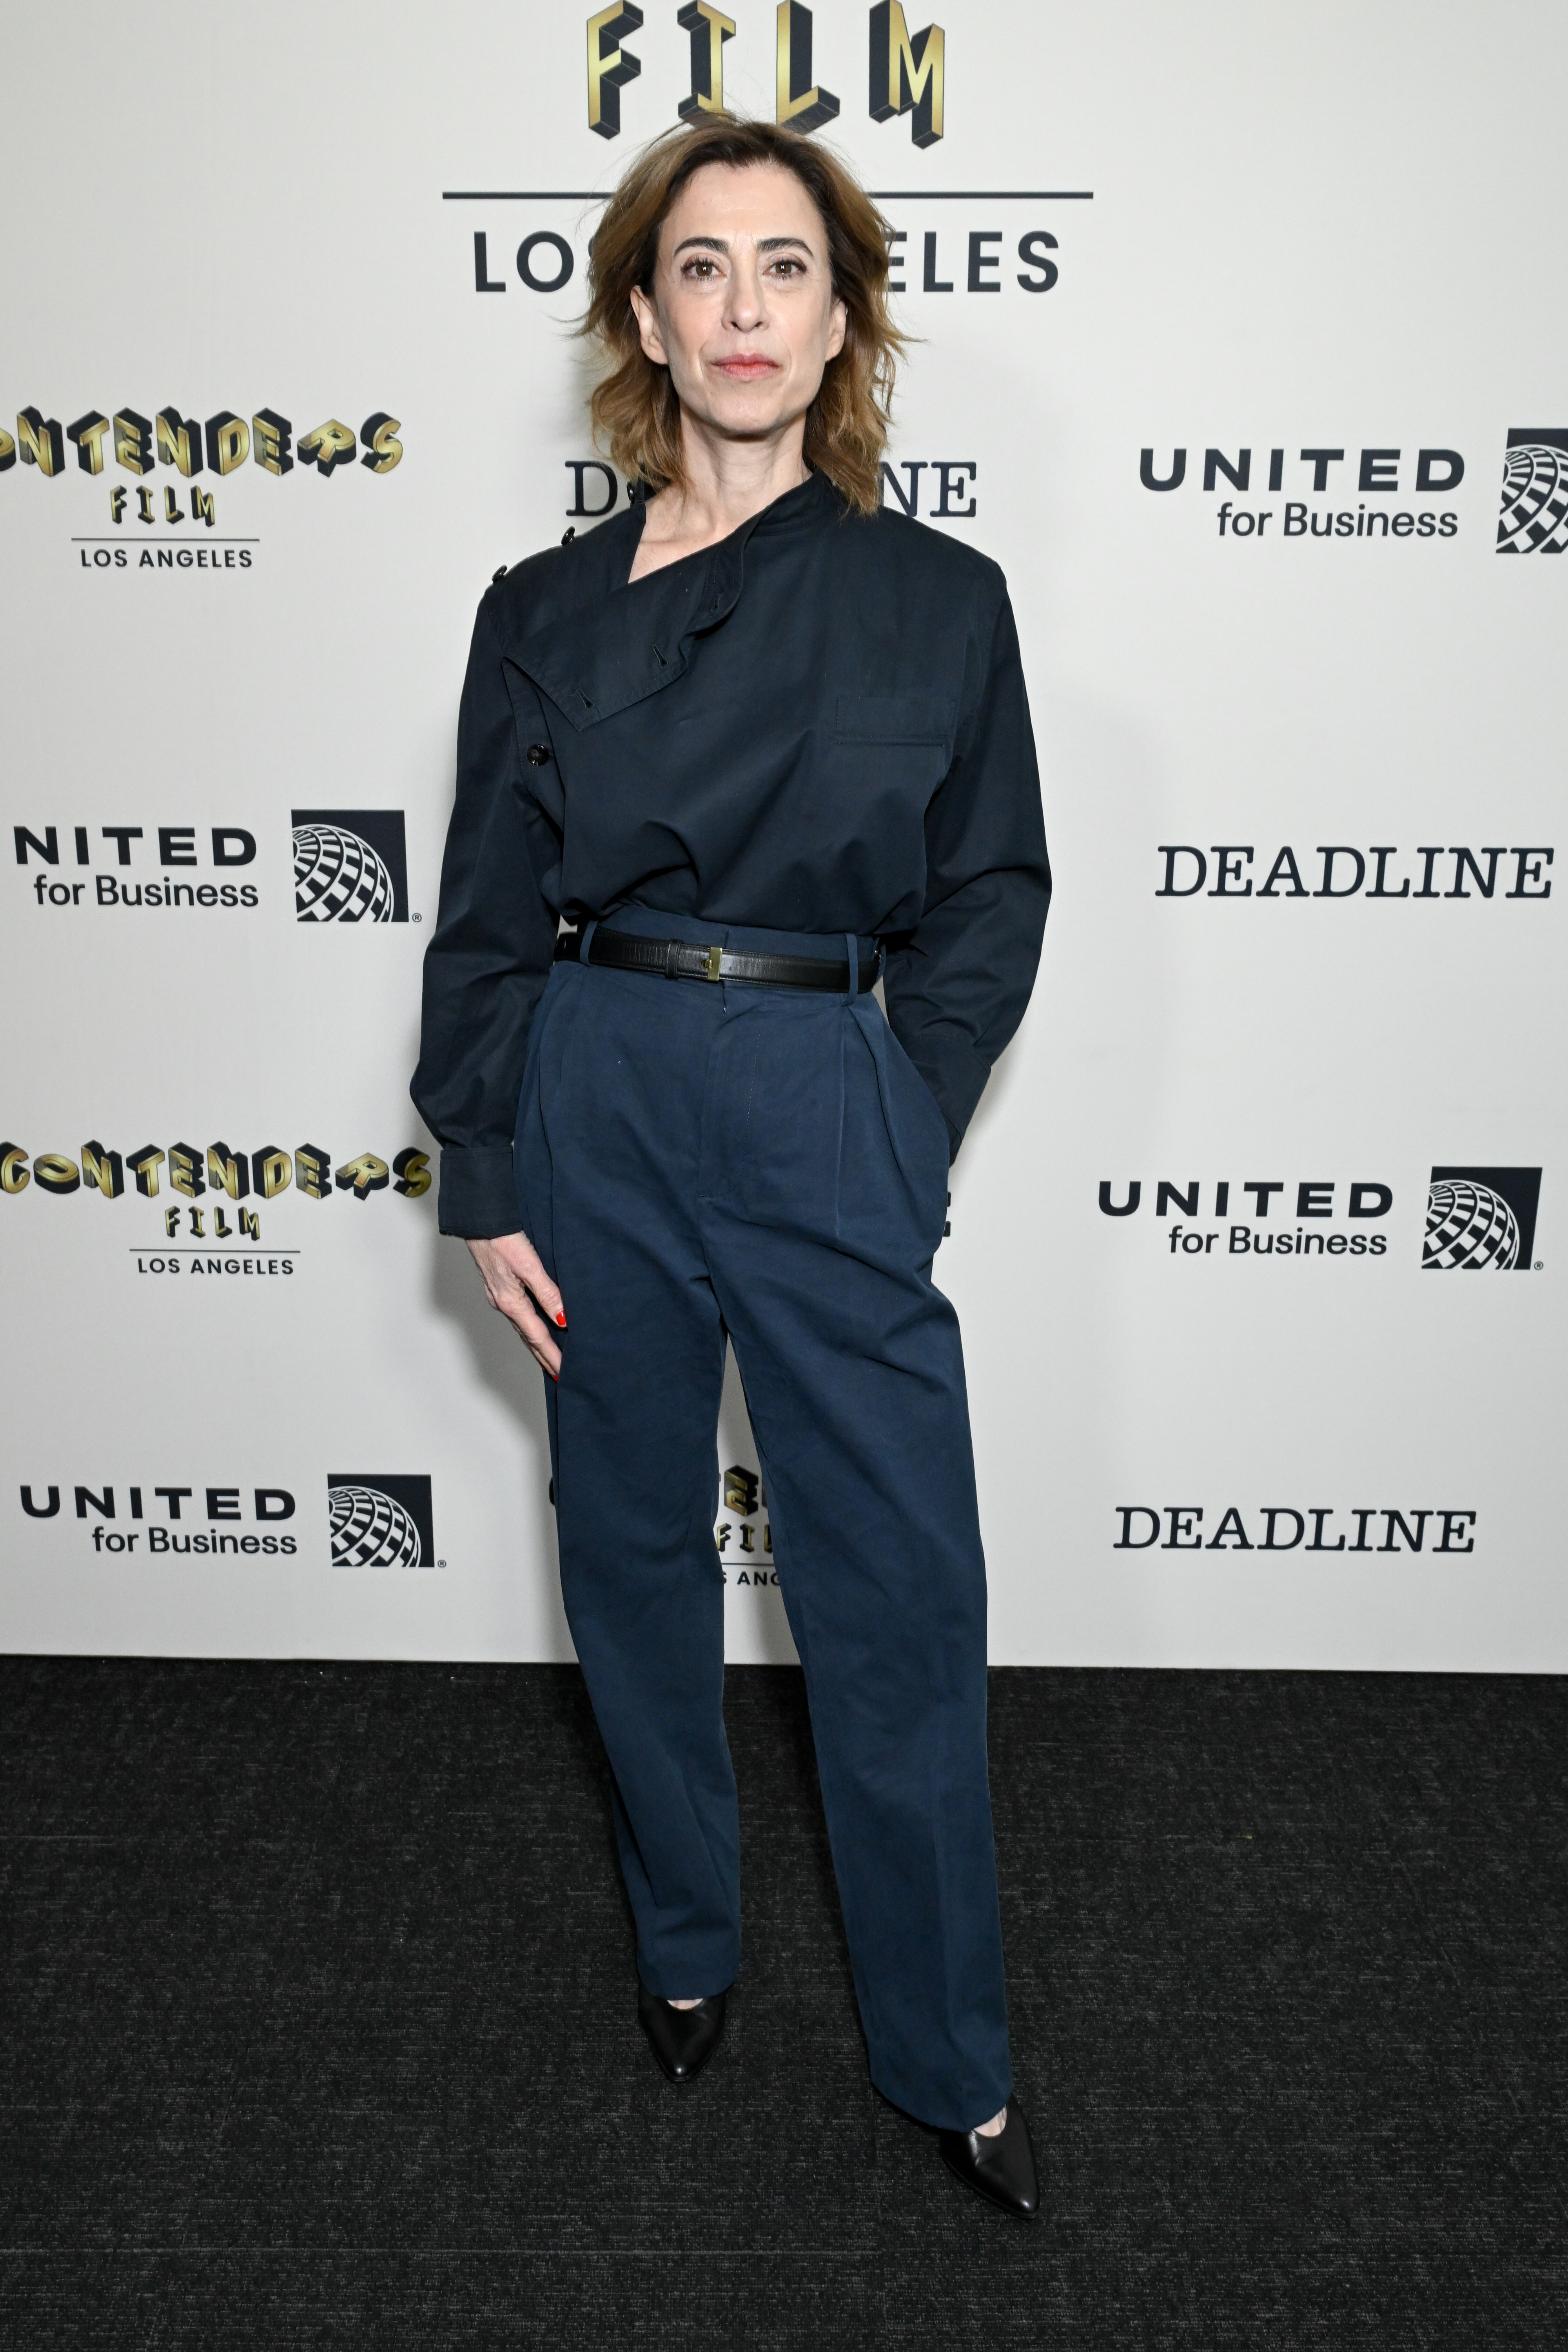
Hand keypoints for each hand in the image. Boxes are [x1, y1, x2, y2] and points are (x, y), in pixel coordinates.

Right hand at [466, 1230, 565, 1377]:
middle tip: (557, 1374)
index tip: (563, 1372)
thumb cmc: (503, 1240)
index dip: (551, 1355)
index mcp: (511, 1302)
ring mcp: (499, 1297)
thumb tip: (563, 1319)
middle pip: (528, 1338)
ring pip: (521, 1327)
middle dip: (543, 1357)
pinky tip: (532, 1327)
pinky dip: (527, 1327)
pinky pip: (517, 1315)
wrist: (480, 1222)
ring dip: (535, 1344)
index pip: (537, 1336)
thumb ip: (547, 1293)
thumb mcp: (530, 1266)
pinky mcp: (498, 1288)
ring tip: (547, 1358)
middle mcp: (503, 1304)